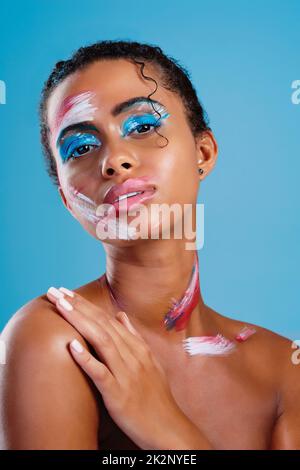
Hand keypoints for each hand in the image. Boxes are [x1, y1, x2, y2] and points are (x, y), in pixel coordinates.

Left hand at [46, 286, 191, 449]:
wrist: (168, 427)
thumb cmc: (156, 396)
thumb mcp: (149, 361)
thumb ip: (134, 337)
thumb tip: (121, 315)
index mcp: (137, 347)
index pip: (107, 319)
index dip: (85, 304)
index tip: (67, 292)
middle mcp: (132, 356)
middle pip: (102, 325)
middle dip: (77, 306)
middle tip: (56, 291)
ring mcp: (126, 374)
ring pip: (101, 342)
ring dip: (79, 322)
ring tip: (61, 306)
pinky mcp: (119, 395)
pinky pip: (102, 374)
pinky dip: (87, 359)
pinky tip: (72, 347)